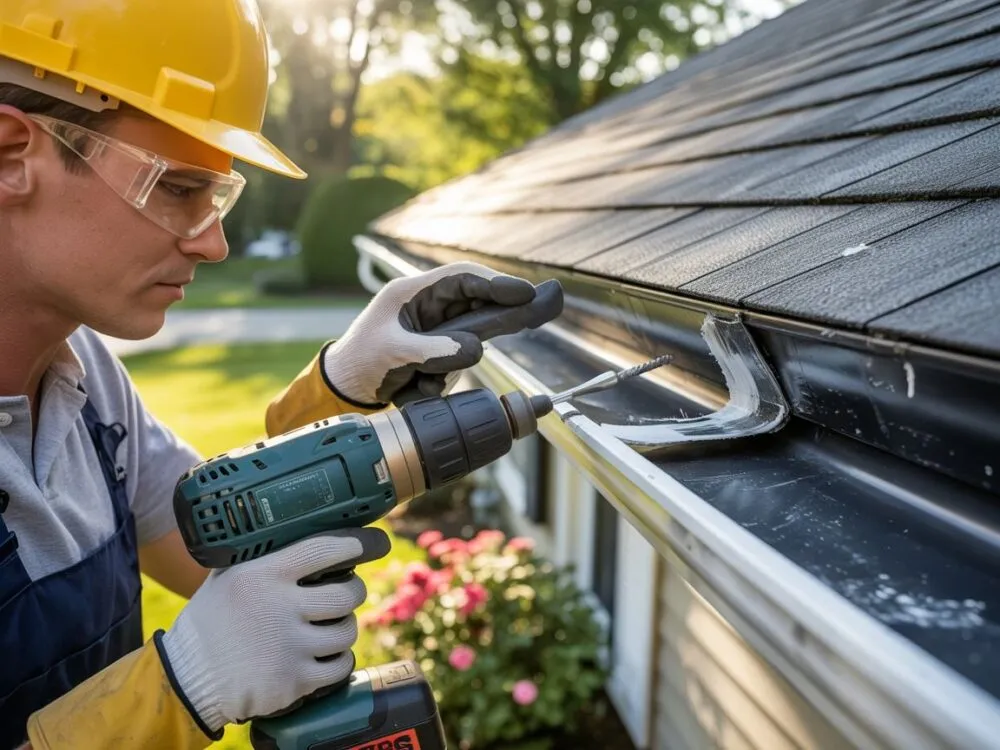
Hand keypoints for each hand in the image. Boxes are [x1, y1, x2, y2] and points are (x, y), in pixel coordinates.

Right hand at [157, 528, 389, 731]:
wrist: (187, 679)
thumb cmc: (211, 622)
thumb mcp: (227, 577)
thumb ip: (262, 557)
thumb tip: (305, 533)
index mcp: (263, 574)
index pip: (324, 548)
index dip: (356, 543)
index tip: (373, 542)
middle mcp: (279, 607)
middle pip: (347, 593)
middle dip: (354, 591)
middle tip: (346, 592)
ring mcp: (289, 646)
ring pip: (348, 630)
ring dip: (345, 627)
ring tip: (330, 626)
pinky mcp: (294, 680)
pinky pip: (339, 666)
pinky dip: (338, 660)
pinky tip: (326, 655)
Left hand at [323, 262, 536, 405]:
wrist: (344, 388)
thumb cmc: (358, 361)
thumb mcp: (391, 353)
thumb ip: (432, 350)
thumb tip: (473, 349)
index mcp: (413, 293)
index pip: (463, 278)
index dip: (496, 282)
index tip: (524, 293)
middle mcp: (428, 307)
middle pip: (477, 303)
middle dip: (499, 311)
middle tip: (537, 310)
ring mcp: (435, 332)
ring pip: (470, 340)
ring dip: (448, 366)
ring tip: (418, 381)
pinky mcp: (438, 354)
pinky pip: (456, 365)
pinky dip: (437, 383)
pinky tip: (412, 390)